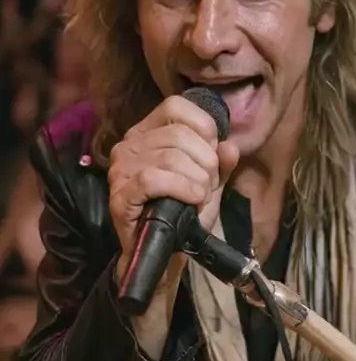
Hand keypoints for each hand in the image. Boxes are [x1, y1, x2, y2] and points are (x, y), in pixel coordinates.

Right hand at [108, 95, 238, 274]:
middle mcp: (129, 144)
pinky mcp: (119, 194)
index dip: (204, 127)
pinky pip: (154, 179)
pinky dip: (182, 188)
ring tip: (200, 197)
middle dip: (206, 162)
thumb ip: (220, 162)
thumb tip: (230, 146)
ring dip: (197, 180)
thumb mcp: (208, 182)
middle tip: (208, 186)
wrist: (165, 254)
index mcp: (148, 132)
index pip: (175, 106)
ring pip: (170, 157)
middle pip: (178, 134)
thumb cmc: (183, 213)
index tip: (213, 155)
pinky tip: (192, 200)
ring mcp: (121, 169)